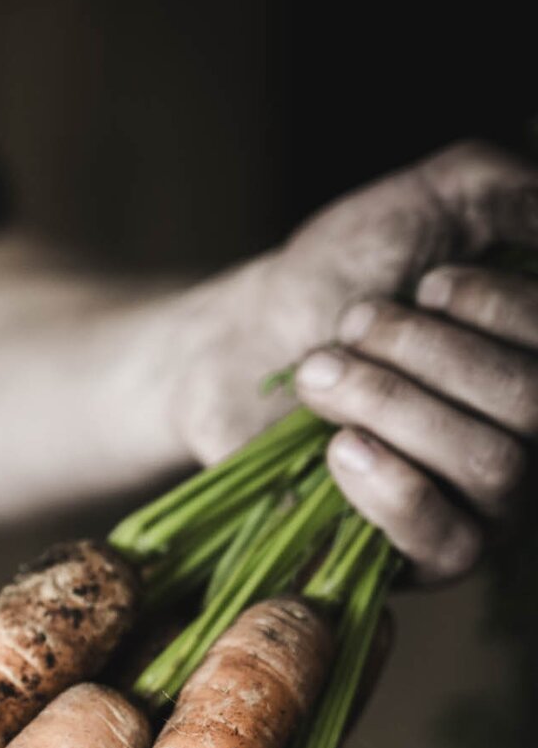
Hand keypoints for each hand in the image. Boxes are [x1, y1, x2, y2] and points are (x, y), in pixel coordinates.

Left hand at [178, 141, 537, 582]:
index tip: (426, 282)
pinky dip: (392, 486)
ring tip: (319, 371)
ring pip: (493, 466)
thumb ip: (510, 192)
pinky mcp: (426, 556)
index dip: (502, 307)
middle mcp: (536, 432)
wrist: (239, 344)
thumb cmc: (339, 274)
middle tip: (350, 325)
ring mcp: (489, 502)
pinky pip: (450, 544)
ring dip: (390, 404)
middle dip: (428, 353)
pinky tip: (340, 445)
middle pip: (534, 406)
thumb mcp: (433, 200)